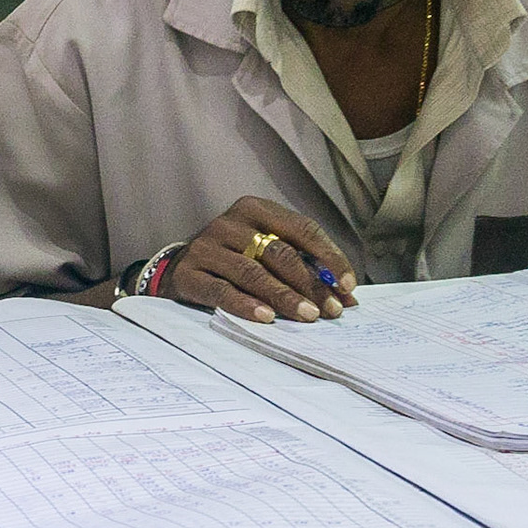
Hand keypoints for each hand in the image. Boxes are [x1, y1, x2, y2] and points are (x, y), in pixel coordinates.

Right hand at [164, 196, 359, 322]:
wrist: (180, 268)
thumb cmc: (234, 258)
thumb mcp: (265, 248)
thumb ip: (301, 264)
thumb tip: (345, 295)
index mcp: (255, 209)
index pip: (302, 229)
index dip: (328, 257)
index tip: (347, 286)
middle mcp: (230, 223)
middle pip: (279, 253)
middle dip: (309, 284)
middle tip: (330, 310)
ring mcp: (207, 247)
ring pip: (253, 273)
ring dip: (284, 296)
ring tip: (307, 316)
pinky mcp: (190, 273)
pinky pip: (222, 291)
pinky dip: (246, 305)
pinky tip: (266, 317)